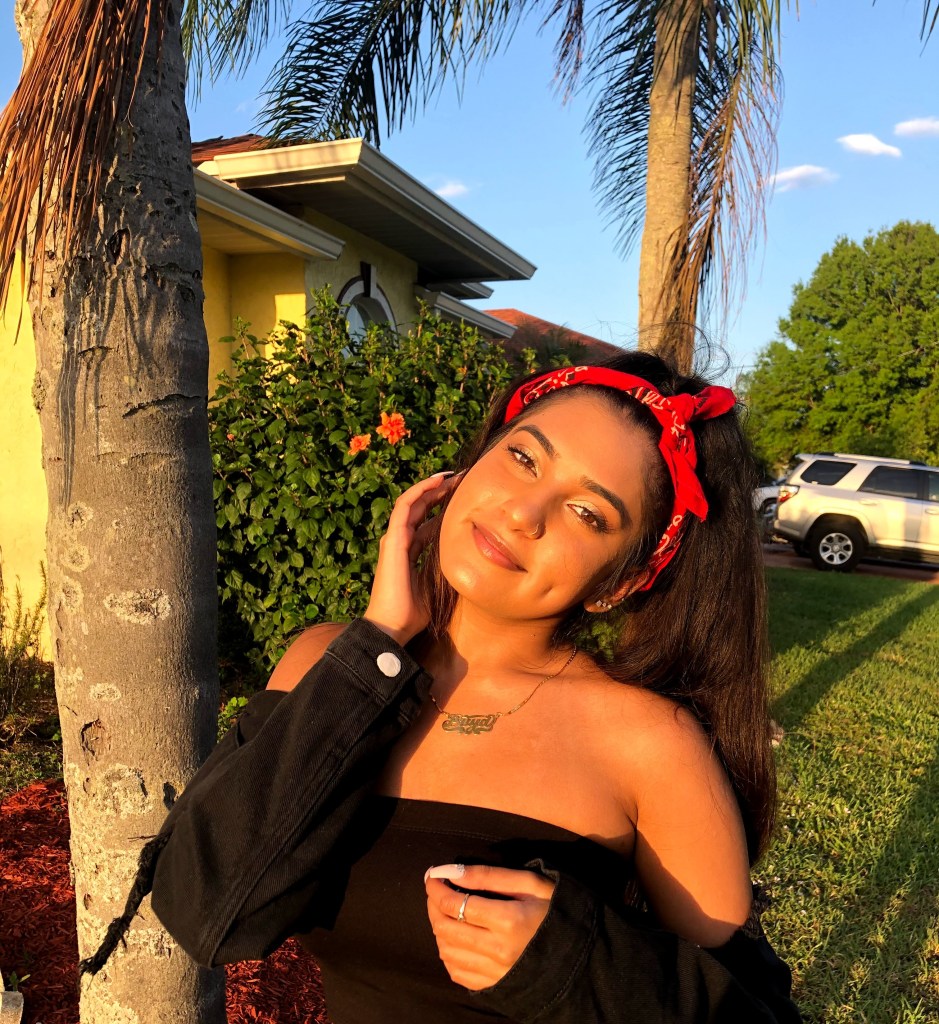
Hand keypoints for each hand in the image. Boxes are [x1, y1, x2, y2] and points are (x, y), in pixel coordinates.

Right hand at [363, 471, 461, 645]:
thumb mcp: (438, 584)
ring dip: (432, 486)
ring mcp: (394, 538)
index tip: (466, 499)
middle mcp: (400, 541)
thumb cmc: (414, 613)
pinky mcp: (393, 539)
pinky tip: (437, 482)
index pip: (427, 522)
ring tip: (453, 475)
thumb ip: (447, 567)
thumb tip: (470, 557)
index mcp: (409, 552)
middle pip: (421, 508)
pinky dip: (420, 491)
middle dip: (441, 492)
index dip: (445, 509)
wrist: (393, 627)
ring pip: (413, 502)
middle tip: (463, 479)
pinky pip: (405, 507)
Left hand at [424, 864, 555, 990]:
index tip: (432, 875)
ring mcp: (495, 973)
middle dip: (432, 905)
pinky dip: (448, 953)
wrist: (581, 954)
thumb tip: (449, 870)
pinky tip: (455, 938)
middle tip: (435, 889)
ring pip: (446, 951)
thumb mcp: (530, 883)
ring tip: (445, 910)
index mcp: (508, 920)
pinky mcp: (495, 987)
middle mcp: (498, 951)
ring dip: (438, 927)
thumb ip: (488, 876)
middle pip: (445, 928)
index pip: (454, 903)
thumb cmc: (556, 910)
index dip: (436, 887)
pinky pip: (457, 973)